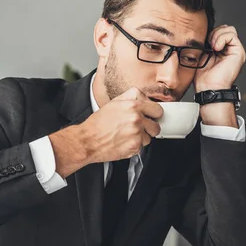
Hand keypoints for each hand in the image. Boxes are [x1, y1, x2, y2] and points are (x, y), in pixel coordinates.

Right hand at [48, 88, 162, 176]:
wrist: (88, 140)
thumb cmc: (98, 123)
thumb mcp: (115, 102)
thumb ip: (133, 98)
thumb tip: (146, 101)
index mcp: (133, 105)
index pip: (158, 109)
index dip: (154, 114)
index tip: (151, 116)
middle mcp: (136, 118)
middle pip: (157, 125)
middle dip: (150, 127)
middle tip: (141, 127)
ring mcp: (136, 133)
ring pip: (150, 137)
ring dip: (142, 137)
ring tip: (129, 134)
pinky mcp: (135, 146)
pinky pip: (142, 146)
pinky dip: (135, 145)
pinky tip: (125, 141)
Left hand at [194, 25, 245, 91]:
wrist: (209, 88)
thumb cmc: (204, 77)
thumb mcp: (202, 56)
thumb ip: (206, 44)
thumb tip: (205, 33)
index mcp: (221, 50)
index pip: (219, 31)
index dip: (211, 33)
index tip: (204, 43)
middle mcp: (229, 50)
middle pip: (225, 28)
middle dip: (214, 33)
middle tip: (208, 44)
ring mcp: (235, 50)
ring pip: (229, 29)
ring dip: (217, 35)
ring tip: (212, 47)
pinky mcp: (239, 52)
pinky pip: (232, 35)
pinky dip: (222, 38)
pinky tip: (216, 48)